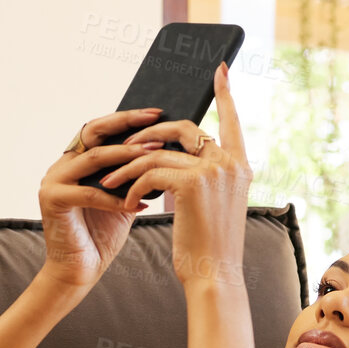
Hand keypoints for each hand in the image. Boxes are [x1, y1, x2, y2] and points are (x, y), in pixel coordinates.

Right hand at [37, 108, 167, 289]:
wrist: (79, 270)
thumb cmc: (101, 236)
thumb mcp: (122, 198)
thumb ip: (132, 175)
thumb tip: (164, 152)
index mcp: (76, 161)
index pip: (101, 130)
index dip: (127, 119)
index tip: (157, 114)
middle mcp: (61, 165)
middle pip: (94, 133)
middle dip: (127, 125)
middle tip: (156, 121)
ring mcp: (53, 181)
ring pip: (94, 159)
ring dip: (126, 156)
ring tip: (153, 156)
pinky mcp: (52, 200)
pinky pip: (89, 193)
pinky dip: (116, 199)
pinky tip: (139, 204)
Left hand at [96, 63, 250, 289]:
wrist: (214, 277)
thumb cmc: (207, 248)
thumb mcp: (209, 206)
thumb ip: (200, 176)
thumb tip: (166, 156)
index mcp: (240, 166)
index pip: (232, 121)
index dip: (225, 94)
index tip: (219, 70)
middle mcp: (231, 163)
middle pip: (183, 128)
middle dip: (149, 133)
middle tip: (124, 147)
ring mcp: (214, 170)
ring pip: (158, 153)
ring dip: (127, 167)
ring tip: (108, 184)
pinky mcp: (193, 183)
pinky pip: (150, 172)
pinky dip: (132, 187)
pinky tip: (127, 206)